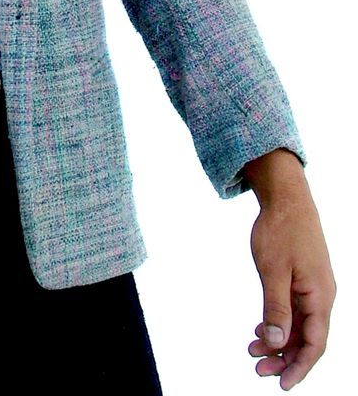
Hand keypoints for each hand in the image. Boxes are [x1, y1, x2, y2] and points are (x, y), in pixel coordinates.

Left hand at [247, 186, 335, 388]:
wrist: (286, 197)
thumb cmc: (280, 230)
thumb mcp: (273, 270)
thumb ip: (276, 307)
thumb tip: (278, 342)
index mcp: (320, 296)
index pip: (315, 344)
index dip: (299, 367)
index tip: (282, 385)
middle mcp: (321, 296)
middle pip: (307, 339)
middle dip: (284, 357)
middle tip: (257, 367)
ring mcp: (313, 287)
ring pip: (299, 325)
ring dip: (279, 340)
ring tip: (253, 349)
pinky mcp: (303, 279)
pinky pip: (294, 310)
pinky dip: (279, 322)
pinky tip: (260, 329)